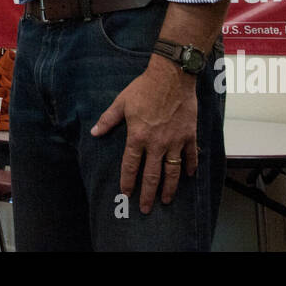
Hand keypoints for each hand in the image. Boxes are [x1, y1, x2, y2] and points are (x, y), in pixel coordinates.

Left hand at [91, 62, 199, 213]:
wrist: (172, 76)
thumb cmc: (144, 88)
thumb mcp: (122, 102)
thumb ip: (108, 119)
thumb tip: (94, 133)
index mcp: (138, 136)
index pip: (130, 165)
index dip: (128, 181)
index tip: (126, 193)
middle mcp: (157, 143)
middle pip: (152, 175)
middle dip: (148, 194)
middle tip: (146, 209)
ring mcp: (175, 141)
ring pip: (172, 171)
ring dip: (169, 188)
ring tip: (166, 200)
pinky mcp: (189, 135)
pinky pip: (190, 156)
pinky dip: (190, 167)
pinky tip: (189, 176)